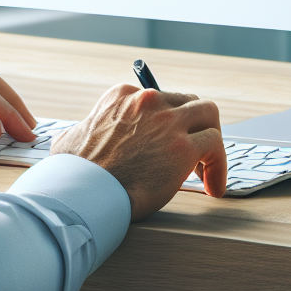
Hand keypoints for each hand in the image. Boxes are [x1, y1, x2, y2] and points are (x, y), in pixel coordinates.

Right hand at [51, 84, 225, 218]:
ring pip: (209, 115)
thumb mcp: (71, 139)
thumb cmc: (74, 175)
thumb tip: (80, 137)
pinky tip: (212, 187)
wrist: (83, 194)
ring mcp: (168, 122)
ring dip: (211, 141)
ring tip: (204, 170)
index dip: (168, 124)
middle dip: (194, 127)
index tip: (168, 144)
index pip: (159, 100)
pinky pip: (216, 146)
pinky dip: (219, 166)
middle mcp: (148, 101)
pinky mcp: (184, 147)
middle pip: (188, 102)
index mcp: (121, 96)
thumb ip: (84, 131)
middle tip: (191, 155)